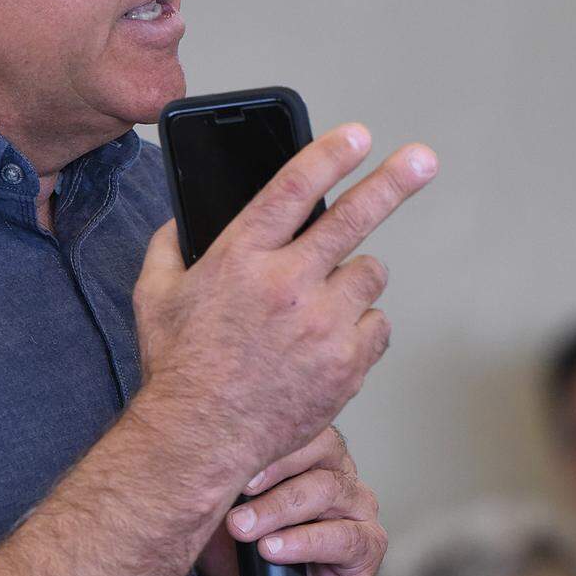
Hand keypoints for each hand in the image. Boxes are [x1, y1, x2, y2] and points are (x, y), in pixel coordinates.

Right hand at [133, 124, 436, 487]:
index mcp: (241, 257)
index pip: (294, 188)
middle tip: (422, 159)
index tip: (357, 136)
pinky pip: (377, 325)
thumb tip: (184, 219)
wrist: (200, 438)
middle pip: (355, 216)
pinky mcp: (347, 362)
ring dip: (354, 279)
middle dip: (394, 181)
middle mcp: (287, 284)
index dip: (330, 154)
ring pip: (369, 274)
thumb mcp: (153, 296)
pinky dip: (361, 328)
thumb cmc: (177, 370)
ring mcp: (322, 324)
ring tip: (324, 302)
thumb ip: (169, 247)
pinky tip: (332, 341)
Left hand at [197, 427, 385, 575]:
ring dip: (280, 508)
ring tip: (246, 528)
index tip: (227, 456)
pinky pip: (343, 536)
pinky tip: (274, 549)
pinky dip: (304, 542)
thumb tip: (182, 472)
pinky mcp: (369, 545)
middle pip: (320, 449)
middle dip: (274, 468)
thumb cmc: (256, 566)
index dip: (267, 437)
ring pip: (327, 491)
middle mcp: (338, 474)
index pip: (298, 427)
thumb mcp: (219, 527)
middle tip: (238, 492)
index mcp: (309, 458)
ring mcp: (358, 508)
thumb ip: (211, 497)